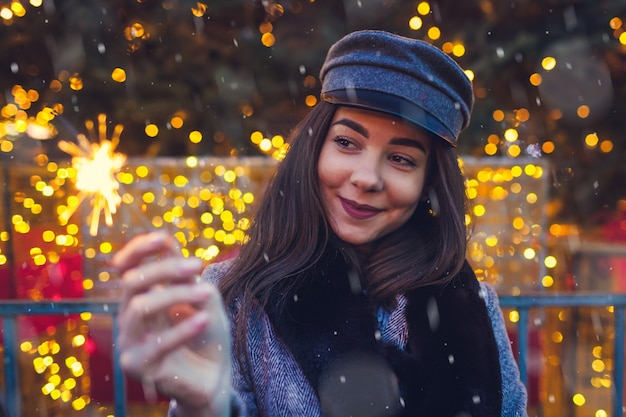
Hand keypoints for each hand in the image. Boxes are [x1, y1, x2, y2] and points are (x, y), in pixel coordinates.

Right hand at [112, 232, 231, 416]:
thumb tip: (169, 246)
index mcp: (141, 296)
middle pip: (133, 281)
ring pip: (140, 306)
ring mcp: (129, 341)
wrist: (214, 376)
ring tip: (208, 293)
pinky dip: (184, 328)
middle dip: (166, 268)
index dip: (138, 249)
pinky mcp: (137, 366)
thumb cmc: (208, 334)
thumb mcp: (205, 297)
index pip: (127, 266)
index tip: (163, 239)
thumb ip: (189, 275)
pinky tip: (205, 319)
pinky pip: (157, 342)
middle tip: (197, 266)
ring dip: (178, 295)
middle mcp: (129, 316)